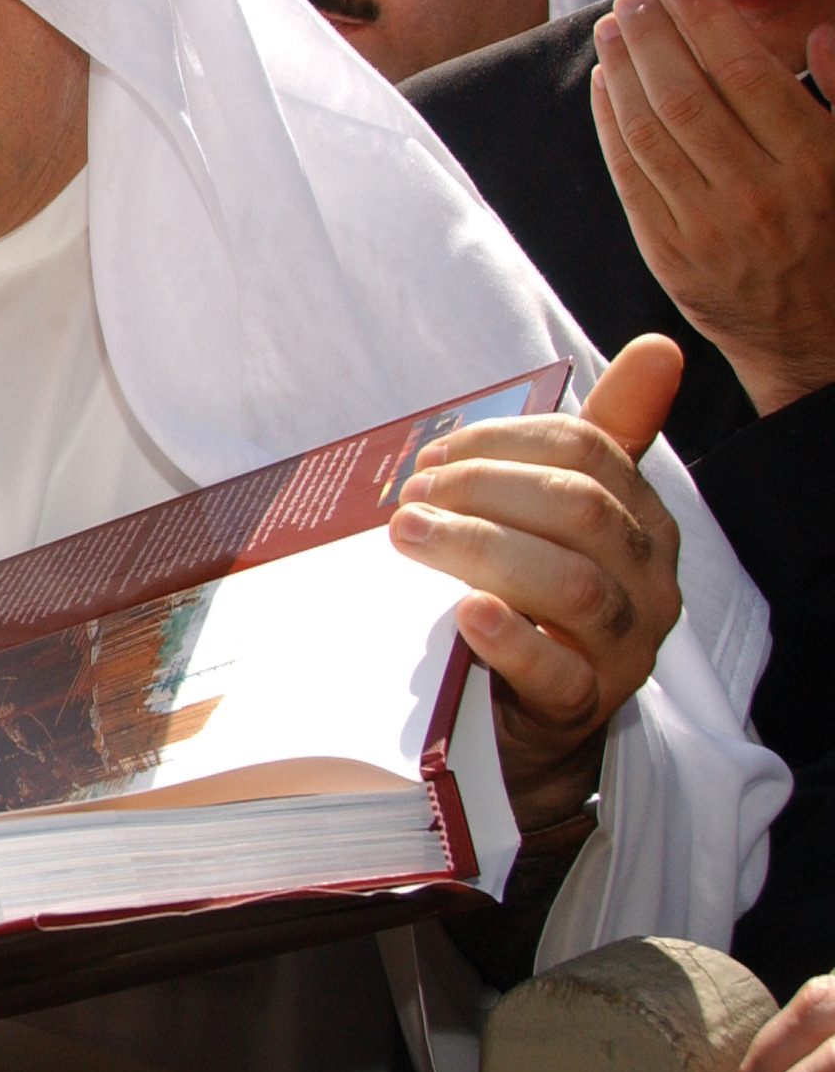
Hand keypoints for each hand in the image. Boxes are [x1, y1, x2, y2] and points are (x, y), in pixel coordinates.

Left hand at [389, 335, 685, 832]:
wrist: (521, 722)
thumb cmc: (534, 597)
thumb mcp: (560, 513)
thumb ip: (602, 434)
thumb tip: (661, 349)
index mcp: (641, 521)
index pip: (588, 452)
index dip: (501, 443)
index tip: (431, 454)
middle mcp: (647, 582)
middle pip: (580, 510)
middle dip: (485, 489)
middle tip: (410, 496)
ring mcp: (622, 650)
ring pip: (572, 585)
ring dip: (481, 549)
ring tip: (410, 535)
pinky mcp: (581, 709)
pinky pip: (557, 672)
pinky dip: (509, 638)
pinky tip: (466, 612)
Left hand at [592, 0, 834, 416]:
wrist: (821, 340)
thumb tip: (819, 32)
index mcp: (815, 165)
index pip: (745, 73)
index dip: (705, 18)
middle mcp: (758, 196)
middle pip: (686, 97)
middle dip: (652, 38)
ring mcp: (706, 230)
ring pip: (648, 134)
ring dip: (622, 73)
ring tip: (611, 29)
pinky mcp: (669, 255)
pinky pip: (629, 177)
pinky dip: (610, 125)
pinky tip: (605, 86)